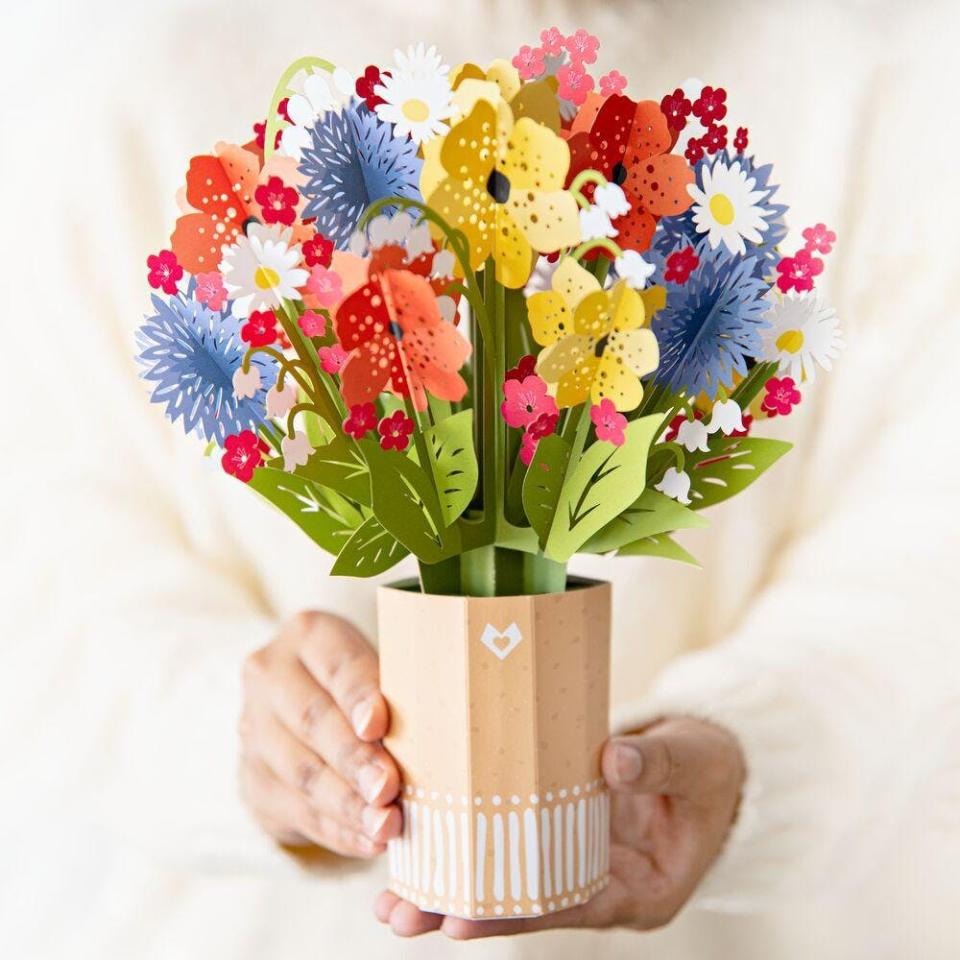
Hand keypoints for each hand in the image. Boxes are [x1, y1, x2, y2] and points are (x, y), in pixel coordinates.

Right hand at [239, 611, 401, 856]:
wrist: (301, 703)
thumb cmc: (365, 682)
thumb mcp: (380, 666)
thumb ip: (400, 691)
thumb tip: (441, 735)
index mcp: (309, 634)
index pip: (337, 664)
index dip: (359, 696)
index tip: (379, 726)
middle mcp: (270, 676)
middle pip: (313, 720)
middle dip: (354, 760)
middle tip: (388, 789)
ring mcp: (254, 730)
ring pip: (302, 772)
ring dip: (347, 805)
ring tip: (386, 826)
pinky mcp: (253, 780)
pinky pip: (297, 812)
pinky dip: (337, 831)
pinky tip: (368, 842)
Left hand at [375, 717, 743, 937]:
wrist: (709, 758)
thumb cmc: (711, 767)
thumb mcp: (697, 762)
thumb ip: (660, 763)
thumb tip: (612, 759)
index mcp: (640, 888)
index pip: (569, 907)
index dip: (514, 913)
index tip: (458, 918)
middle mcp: (600, 881)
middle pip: (524, 903)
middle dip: (460, 910)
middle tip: (398, 916)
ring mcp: (575, 854)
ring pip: (507, 877)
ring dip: (451, 881)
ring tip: (390, 894)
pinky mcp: (557, 822)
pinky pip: (510, 835)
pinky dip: (470, 837)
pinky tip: (423, 833)